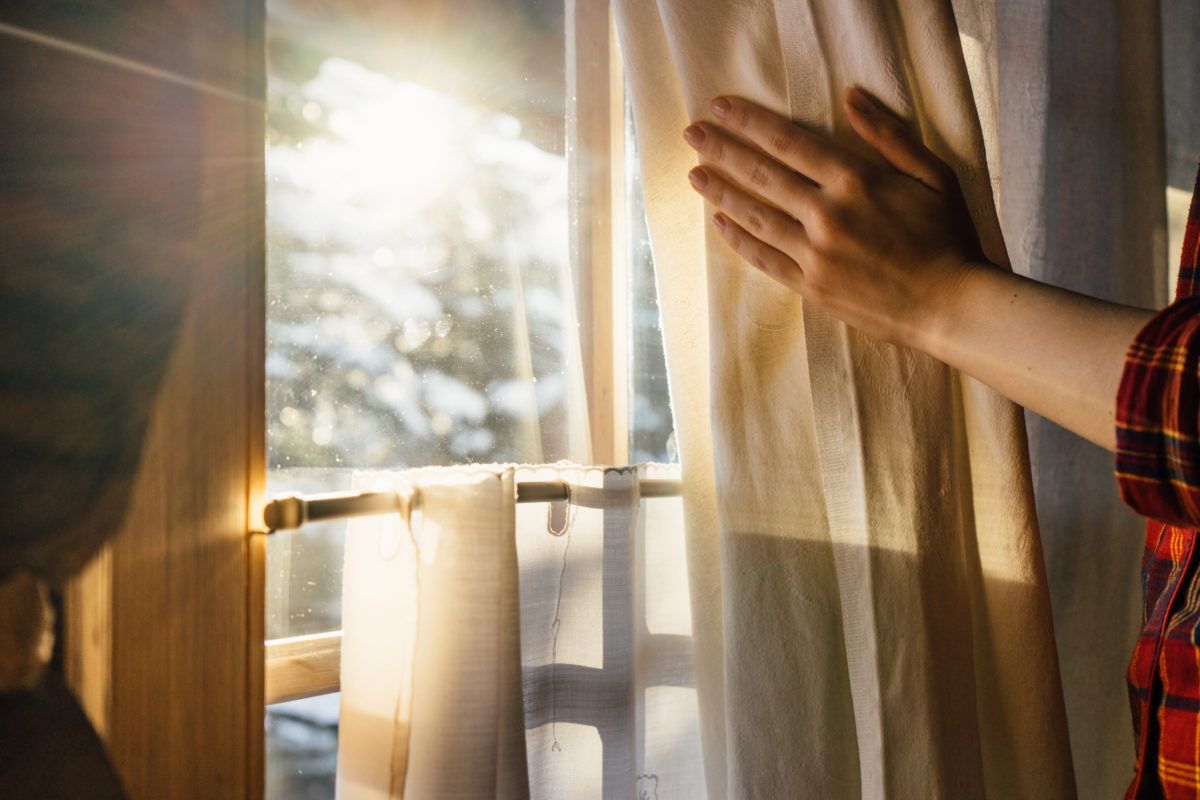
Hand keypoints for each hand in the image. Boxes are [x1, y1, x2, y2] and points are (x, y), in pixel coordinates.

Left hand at [683, 88, 989, 349]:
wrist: (950, 307)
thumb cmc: (949, 237)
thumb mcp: (933, 174)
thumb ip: (888, 135)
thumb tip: (850, 96)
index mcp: (857, 181)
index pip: (789, 142)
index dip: (750, 122)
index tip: (721, 108)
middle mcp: (828, 215)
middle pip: (763, 175)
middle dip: (722, 150)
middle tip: (691, 134)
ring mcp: (816, 254)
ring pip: (756, 216)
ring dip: (720, 192)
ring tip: (694, 174)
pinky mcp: (811, 287)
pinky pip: (764, 259)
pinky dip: (738, 240)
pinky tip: (719, 222)